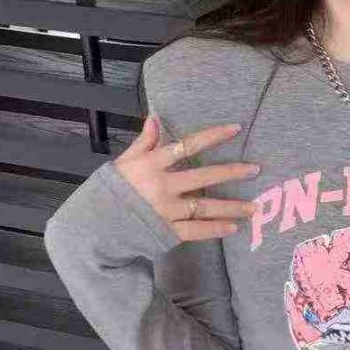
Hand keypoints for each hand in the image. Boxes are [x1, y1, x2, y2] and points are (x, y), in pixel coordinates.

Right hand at [113, 115, 260, 241]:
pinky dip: (215, 229)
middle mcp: (162, 186)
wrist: (93, 227)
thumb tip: (155, 118)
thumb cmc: (110, 191)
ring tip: (253, 207)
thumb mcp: (124, 162)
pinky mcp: (167, 232)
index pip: (186, 145)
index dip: (212, 136)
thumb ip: (144, 142)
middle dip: (231, 172)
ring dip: (231, 207)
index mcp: (151, 165)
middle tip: (255, 169)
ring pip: (204, 206)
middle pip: (203, 176)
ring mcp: (166, 211)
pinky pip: (196, 231)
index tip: (236, 129)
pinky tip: (233, 228)